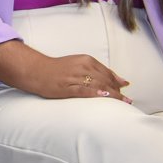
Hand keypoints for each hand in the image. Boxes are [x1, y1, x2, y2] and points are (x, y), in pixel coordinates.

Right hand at [8, 50, 131, 102]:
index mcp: (86, 60)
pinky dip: (96, 94)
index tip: (124, 91)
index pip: (108, 73)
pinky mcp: (67, 87)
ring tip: (123, 103)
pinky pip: (85, 90)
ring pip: (98, 85)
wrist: (36, 70)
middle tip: (126, 101)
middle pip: (106, 80)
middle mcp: (82, 67)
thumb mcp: (79, 64)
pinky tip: (105, 97)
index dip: (118, 83)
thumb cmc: (58, 69)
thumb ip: (100, 71)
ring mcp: (74, 77)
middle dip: (118, 91)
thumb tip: (123, 81)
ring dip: (113, 95)